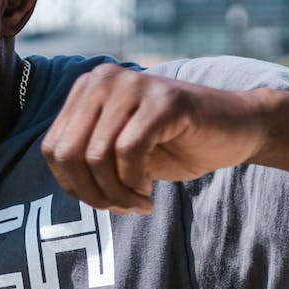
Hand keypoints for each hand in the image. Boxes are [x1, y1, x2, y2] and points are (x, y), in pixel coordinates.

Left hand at [40, 65, 265, 213]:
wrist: (235, 130)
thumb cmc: (174, 145)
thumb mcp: (118, 152)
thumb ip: (87, 159)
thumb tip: (68, 185)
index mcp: (87, 89)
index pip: (52, 147)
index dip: (71, 185)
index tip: (102, 201)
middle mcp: (104, 79)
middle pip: (69, 152)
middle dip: (92, 193)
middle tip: (121, 209)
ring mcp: (134, 84)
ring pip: (97, 156)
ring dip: (117, 193)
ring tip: (139, 204)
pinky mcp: (163, 100)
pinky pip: (129, 151)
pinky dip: (135, 182)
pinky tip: (149, 193)